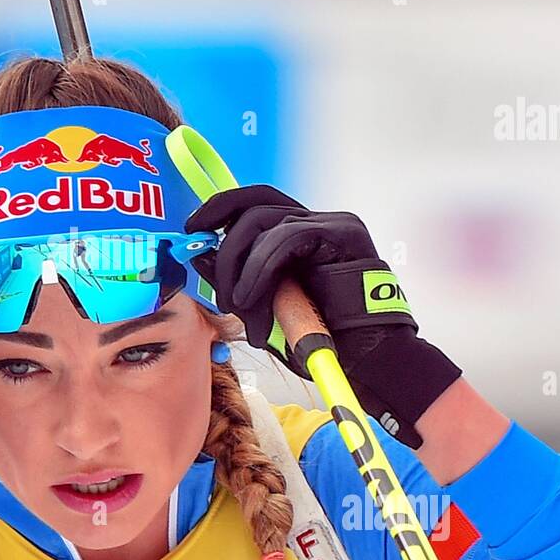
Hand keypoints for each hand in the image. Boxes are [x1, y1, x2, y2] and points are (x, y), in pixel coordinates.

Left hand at [185, 184, 460, 447]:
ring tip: (237, 303)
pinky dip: (259, 267)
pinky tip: (250, 296)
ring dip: (238, 264)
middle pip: (255, 202)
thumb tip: (200, 256)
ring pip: (264, 220)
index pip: (254, 201)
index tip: (191, 227)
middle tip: (211, 279)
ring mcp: (331, 223)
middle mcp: (316, 220)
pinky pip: (286, 237)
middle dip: (223, 241)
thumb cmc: (320, 338)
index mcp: (300, 233)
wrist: (367, 358)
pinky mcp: (342, 233)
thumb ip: (237, 279)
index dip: (219, 207)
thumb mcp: (263, 306)